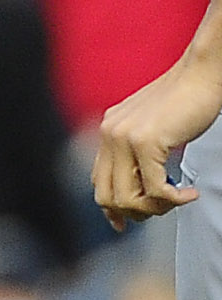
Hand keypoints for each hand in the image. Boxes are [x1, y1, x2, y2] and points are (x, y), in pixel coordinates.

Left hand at [93, 55, 221, 229]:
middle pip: (107, 195)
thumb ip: (139, 150)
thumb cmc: (185, 101)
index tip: (125, 224)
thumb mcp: (152, 127)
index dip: (112, 208)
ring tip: (177, 199)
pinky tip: (190, 193)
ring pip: (127, 198)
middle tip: (163, 209)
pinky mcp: (146, 141)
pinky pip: (155, 188)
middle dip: (135, 212)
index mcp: (108, 131)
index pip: (98, 181)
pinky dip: (174, 199)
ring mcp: (124, 137)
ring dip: (155, 208)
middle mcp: (109, 134)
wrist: (201, 76)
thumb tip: (140, 186)